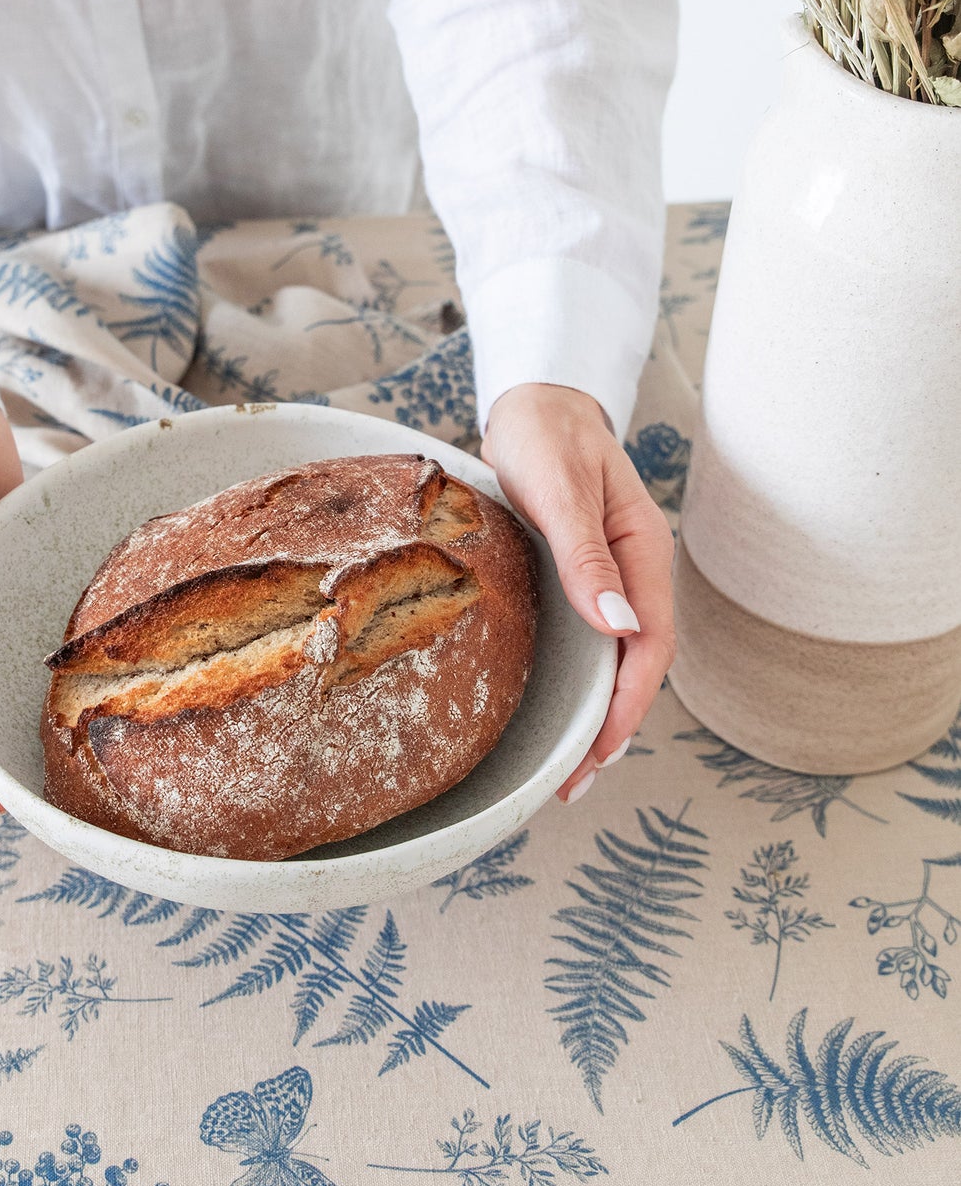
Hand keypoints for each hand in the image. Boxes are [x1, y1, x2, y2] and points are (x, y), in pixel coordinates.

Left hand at [479, 382, 675, 804]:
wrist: (535, 402)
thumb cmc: (546, 435)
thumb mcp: (559, 489)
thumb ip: (585, 554)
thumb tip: (618, 627)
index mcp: (643, 552)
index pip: (649, 647)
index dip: (627, 705)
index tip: (597, 752)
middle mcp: (635, 571)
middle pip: (638, 666)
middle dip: (611, 727)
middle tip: (572, 783)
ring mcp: (613, 576)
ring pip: (617, 659)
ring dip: (597, 712)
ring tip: (564, 766)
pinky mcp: (584, 577)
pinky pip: (593, 640)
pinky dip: (580, 680)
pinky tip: (554, 707)